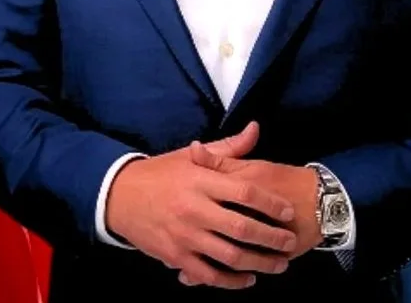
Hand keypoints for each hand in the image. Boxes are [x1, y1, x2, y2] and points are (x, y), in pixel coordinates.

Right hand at [105, 121, 297, 289]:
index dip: (270, 203)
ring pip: (229, 256)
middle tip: (291, 241)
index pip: (244, 193)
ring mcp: (185, 236)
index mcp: (201, 181)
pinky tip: (247, 278)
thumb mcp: (191, 155)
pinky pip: (208, 275)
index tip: (288, 211)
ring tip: (279, 264)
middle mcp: (195, 209)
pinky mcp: (176, 257)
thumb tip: (255, 129)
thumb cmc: (161, 173)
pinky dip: (230, 281)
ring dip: (258, 263)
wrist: (120, 196)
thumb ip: (227, 148)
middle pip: (242, 228)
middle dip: (271, 238)